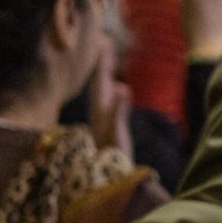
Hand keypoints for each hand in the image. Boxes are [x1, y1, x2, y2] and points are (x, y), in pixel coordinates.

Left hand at [90, 37, 133, 154]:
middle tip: (105, 42)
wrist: (108, 182)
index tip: (104, 40)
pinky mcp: (110, 126)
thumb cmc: (113, 159)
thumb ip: (118, 111)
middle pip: (100, 81)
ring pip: (104, 91)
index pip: (101, 79)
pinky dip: (113, 90)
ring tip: (109, 60)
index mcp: (100, 110)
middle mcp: (100, 112)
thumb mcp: (117, 134)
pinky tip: (117, 89)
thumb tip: (121, 86)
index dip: (103, 61)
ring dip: (106, 74)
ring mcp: (104, 119)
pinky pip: (111, 101)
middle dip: (103, 62)